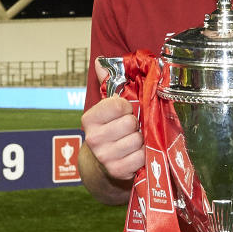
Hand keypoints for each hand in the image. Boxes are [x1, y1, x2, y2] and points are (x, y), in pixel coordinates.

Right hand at [81, 60, 144, 183]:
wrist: (101, 166)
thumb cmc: (110, 131)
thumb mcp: (106, 108)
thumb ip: (107, 83)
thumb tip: (99, 60)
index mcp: (89, 119)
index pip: (118, 104)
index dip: (127, 107)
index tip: (124, 112)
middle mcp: (93, 138)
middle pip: (130, 123)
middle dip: (135, 126)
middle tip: (130, 130)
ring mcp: (104, 156)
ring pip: (137, 140)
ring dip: (140, 141)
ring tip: (133, 142)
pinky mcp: (117, 171)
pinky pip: (141, 157)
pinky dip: (143, 156)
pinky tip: (135, 155)